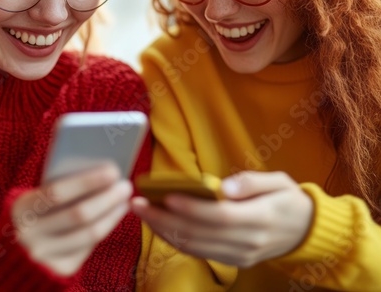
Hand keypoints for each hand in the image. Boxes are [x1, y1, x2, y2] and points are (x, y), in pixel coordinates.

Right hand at [12, 163, 131, 275]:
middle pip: (78, 215)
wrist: (20, 248)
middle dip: (107, 198)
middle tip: (125, 186)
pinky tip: (113, 216)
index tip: (113, 170)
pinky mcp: (59, 270)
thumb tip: (101, 169)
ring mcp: (44, 256)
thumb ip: (62, 184)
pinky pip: (89, 247)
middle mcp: (30, 235)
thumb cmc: (40, 210)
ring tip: (125, 200)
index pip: (58, 192)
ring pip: (89, 234)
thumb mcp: (40, 195)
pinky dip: (104, 229)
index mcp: (23, 208)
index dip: (88, 181)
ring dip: (112, 215)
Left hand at [131, 171, 313, 267]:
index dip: (191, 209)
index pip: (220, 217)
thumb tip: (223, 187)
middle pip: (200, 235)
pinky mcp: (233, 261)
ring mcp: (240, 256)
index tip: (166, 197)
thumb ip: (252, 182)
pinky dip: (176, 241)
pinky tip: (160, 227)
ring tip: (142, 213)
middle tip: (138, 204)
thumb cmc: (289, 200)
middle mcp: (247, 243)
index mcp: (260, 219)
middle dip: (165, 220)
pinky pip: (200, 253)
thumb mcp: (279, 182)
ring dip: (164, 232)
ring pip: (195, 247)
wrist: (306, 232)